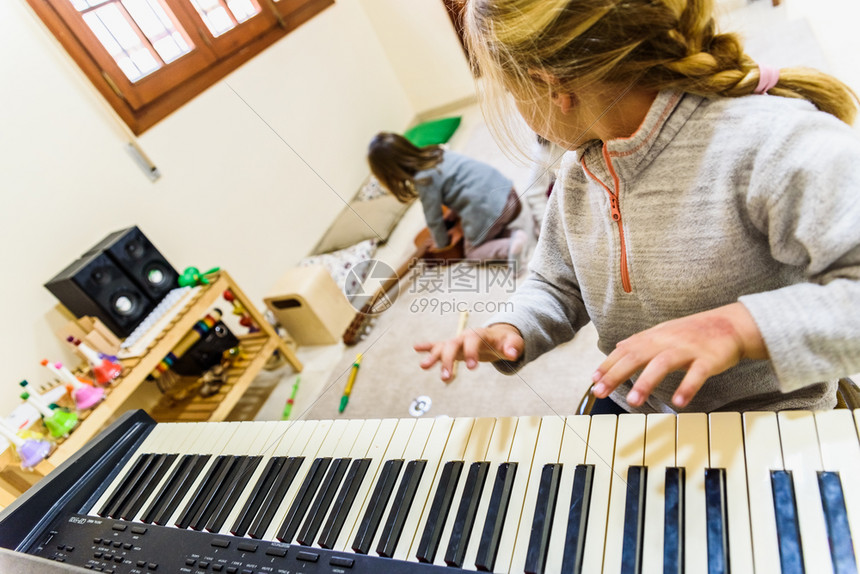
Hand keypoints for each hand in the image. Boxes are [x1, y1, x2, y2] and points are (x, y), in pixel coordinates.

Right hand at [414, 323, 523, 381]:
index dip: (472, 353)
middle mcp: (465, 336)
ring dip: (434, 356)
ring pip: (442, 347)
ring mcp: (458, 341)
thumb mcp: (514, 343)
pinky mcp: (453, 347)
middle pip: (453, 345)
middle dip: (448, 360)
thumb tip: (513, 354)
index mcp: (480, 334)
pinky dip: (427, 346)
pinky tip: (416, 347)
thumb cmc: (506, 341)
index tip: (472, 368)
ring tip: (423, 366)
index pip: (473, 341)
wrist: (499, 336)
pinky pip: (438, 345)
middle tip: (446, 377)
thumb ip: (514, 347)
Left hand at [591, 303, 767, 408]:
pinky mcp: (708, 359)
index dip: (608, 365)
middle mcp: (667, 341)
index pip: (625, 350)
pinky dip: (687, 387)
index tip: (594, 381)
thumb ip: (641, 342)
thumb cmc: (693, 332)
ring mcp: (687, 349)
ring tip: (633, 401)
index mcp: (654, 336)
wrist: (731, 324)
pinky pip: (696, 374)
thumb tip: (617, 348)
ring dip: (646, 382)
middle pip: (636, 356)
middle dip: (616, 374)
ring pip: (662, 364)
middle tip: (600, 392)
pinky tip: (678, 402)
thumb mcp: (663, 333)